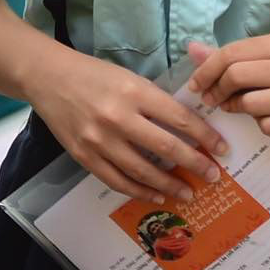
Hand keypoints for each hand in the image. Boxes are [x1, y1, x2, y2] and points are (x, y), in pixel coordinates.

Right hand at [25, 46, 228, 205]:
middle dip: (195, 164)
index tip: (222, 149)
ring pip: (143, 171)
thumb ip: (156, 101)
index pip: (179, 118)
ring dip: (170, 184)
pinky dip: (140, 191)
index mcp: (134, 91)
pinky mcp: (84, 156)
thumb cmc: (94, 74)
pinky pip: (118, 181)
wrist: (48, 77)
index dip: (205, 136)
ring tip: (188, 193)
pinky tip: (157, 195)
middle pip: (166, 147)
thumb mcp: (130, 77)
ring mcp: (99, 140)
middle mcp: (117, 117)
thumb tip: (189, 127)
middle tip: (213, 176)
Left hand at [188, 35, 269, 140]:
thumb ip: (230, 55)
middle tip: (212, 98)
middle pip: (236, 76)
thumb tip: (191, 49)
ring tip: (240, 106)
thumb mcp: (267, 55)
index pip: (231, 53)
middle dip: (216, 90)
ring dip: (237, 108)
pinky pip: (267, 126)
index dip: (206, 70)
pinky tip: (267, 116)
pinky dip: (260, 123)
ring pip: (249, 104)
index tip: (195, 84)